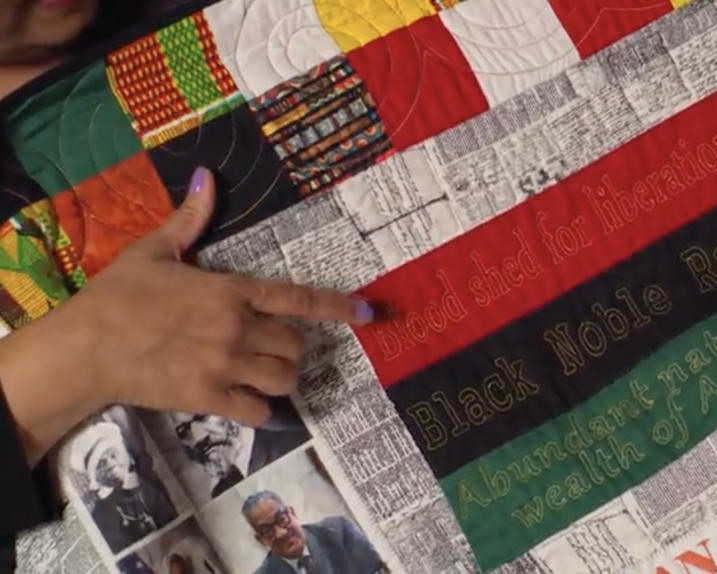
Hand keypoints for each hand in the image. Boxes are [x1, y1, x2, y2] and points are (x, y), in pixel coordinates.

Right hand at [0, 167, 375, 462]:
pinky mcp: (208, 398)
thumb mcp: (154, 251)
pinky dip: (260, 412)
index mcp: (230, 291)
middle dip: (292, 346)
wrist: (85, 348)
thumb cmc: (118, 296)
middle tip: (271, 345)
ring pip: (284, 378)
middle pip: (295, 344)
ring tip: (265, 374)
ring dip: (281, 377)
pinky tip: (249, 404)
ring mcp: (225, 366)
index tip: (366, 313)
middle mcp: (237, 329)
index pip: (297, 299)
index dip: (337, 307)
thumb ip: (190, 219)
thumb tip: (207, 177)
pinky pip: (256, 412)